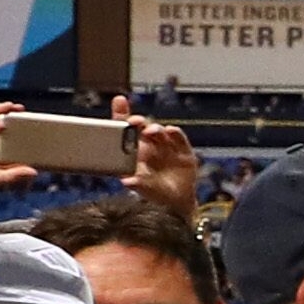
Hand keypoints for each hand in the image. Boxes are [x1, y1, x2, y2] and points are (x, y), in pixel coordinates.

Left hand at [112, 100, 198, 214]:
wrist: (177, 202)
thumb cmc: (155, 193)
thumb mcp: (145, 190)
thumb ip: (137, 184)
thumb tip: (128, 181)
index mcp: (133, 151)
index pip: (124, 129)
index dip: (121, 113)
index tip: (120, 101)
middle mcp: (148, 145)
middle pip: (142, 126)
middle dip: (138, 121)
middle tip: (135, 121)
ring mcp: (166, 146)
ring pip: (159, 130)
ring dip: (155, 128)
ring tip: (152, 131)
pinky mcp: (183, 150)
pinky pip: (178, 137)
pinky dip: (175, 133)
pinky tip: (171, 131)